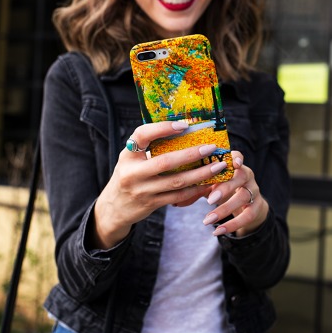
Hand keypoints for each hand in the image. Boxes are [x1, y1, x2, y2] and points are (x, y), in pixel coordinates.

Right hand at [92, 121, 224, 248]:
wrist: (114, 207)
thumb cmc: (129, 174)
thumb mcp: (131, 158)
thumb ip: (148, 146)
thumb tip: (182, 129)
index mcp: (128, 154)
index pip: (142, 135)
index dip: (162, 128)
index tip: (184, 125)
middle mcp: (133, 172)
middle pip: (165, 162)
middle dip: (191, 154)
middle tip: (210, 147)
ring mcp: (142, 190)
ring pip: (176, 182)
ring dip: (200, 174)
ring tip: (217, 166)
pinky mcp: (151, 204)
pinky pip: (178, 197)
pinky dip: (195, 189)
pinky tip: (208, 183)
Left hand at [202, 151, 268, 236]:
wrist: (244, 205)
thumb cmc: (222, 188)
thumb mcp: (210, 185)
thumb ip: (195, 189)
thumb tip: (175, 202)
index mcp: (234, 165)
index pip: (237, 156)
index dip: (236, 158)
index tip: (232, 163)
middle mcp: (247, 175)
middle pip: (241, 177)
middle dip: (225, 187)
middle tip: (209, 200)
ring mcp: (254, 190)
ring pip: (243, 197)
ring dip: (224, 209)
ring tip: (207, 220)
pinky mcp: (257, 206)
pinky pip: (247, 216)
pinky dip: (232, 224)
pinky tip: (217, 231)